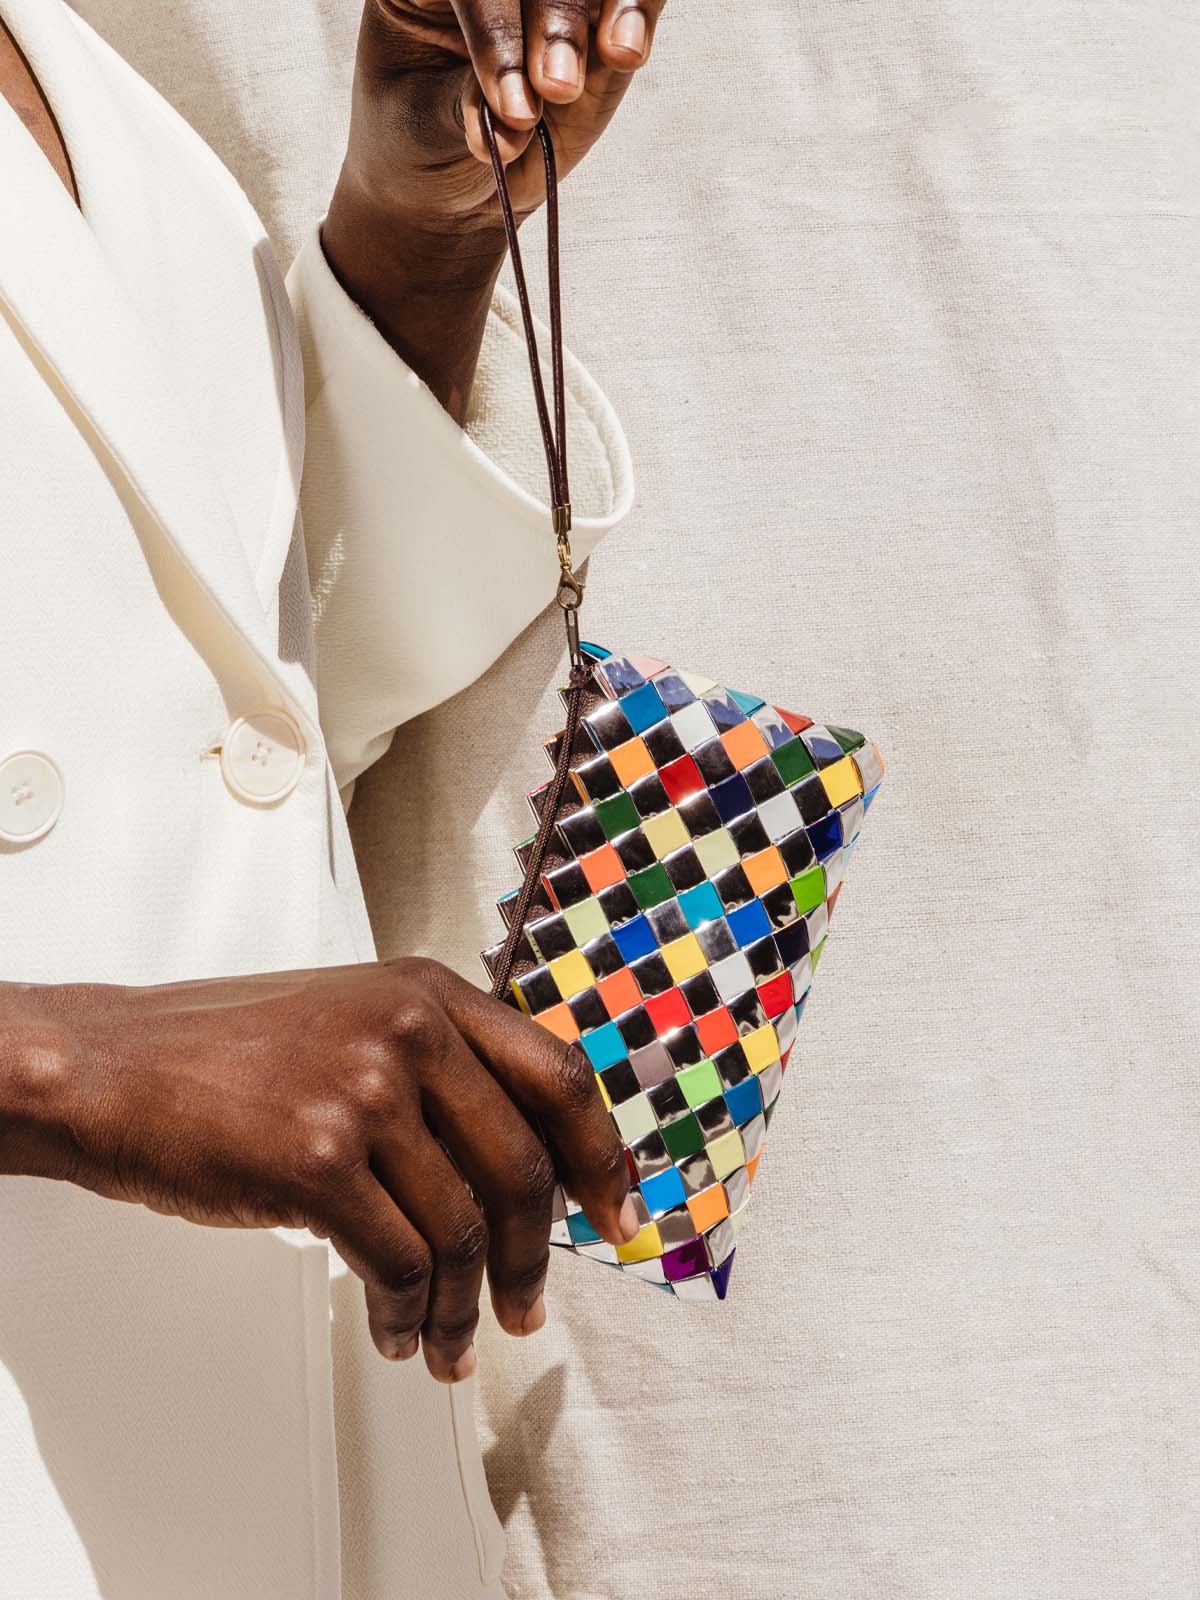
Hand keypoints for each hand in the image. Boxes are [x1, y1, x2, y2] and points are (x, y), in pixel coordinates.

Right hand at [0, 959, 635, 1379]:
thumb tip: (520, 1167)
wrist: (118, 1068)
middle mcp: (411, 1031)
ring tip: (445, 1340)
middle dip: (536, 1260)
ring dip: (461, 1306)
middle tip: (527, 1309)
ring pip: (464, 1230)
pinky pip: (399, 1263)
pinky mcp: (318, 1158)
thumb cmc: (230, 1055)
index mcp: (431, 992)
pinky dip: (408, 1314)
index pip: (559, 1077)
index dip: (601, 1157)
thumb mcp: (356, 1020)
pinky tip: (397, 1330)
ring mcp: (366, 1090)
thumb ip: (441, 1068)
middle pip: (523, 1167)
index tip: (617, 1214)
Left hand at [320, 1, 664, 416]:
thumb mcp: (425, 124)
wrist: (446, 183)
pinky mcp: (598, 18)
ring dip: (589, 18)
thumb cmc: (420, 140)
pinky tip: (627, 49)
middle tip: (556, 88)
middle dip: (551, 20)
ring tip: (584, 79)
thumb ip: (468, 101)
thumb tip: (522, 109)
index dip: (493, 27)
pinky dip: (636, 12)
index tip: (511, 104)